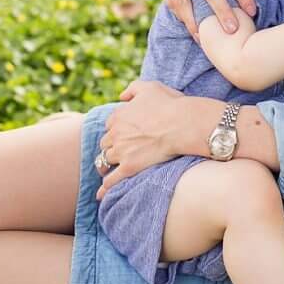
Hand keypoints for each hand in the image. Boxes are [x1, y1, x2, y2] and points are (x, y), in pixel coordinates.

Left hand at [94, 83, 188, 197]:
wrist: (183, 124)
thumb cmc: (170, 105)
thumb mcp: (149, 87)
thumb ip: (133, 89)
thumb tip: (122, 96)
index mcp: (118, 115)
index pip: (110, 126)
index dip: (116, 131)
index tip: (122, 136)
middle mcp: (115, 133)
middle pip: (106, 144)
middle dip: (110, 148)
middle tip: (114, 154)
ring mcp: (121, 151)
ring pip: (106, 161)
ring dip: (106, 165)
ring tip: (107, 171)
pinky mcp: (129, 167)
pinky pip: (112, 180)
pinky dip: (105, 188)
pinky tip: (101, 195)